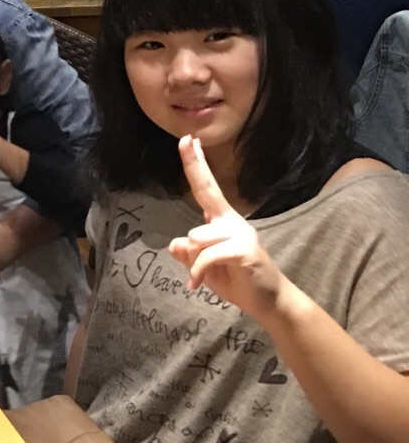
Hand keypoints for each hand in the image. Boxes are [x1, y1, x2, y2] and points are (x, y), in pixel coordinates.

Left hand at [169, 135, 287, 322]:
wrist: (267, 302)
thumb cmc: (235, 280)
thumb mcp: (203, 268)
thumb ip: (189, 255)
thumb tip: (175, 243)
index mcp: (222, 221)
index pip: (205, 188)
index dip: (195, 165)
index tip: (187, 140)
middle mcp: (232, 221)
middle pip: (207, 193)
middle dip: (195, 166)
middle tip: (185, 141)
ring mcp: (241, 234)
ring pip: (197, 237)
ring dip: (194, 261)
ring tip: (203, 275)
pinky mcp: (245, 250)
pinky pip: (207, 255)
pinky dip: (198, 271)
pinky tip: (197, 284)